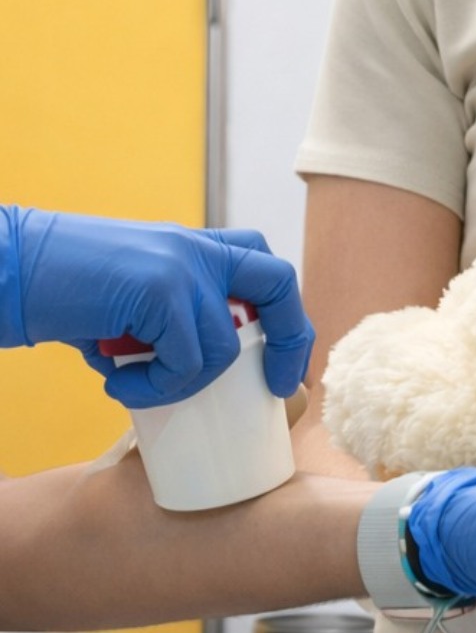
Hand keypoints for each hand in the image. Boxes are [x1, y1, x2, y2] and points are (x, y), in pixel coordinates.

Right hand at [1, 206, 313, 406]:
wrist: (3, 270)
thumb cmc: (61, 294)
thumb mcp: (131, 302)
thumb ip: (172, 322)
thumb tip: (205, 376)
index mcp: (194, 246)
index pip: (263, 263)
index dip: (285, 314)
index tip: (281, 364)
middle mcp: (195, 247)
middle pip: (278, 282)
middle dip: (291, 338)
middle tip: (274, 384)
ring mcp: (180, 263)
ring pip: (224, 344)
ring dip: (184, 383)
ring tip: (132, 384)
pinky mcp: (158, 287)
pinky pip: (186, 361)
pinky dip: (156, 386)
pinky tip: (115, 381)